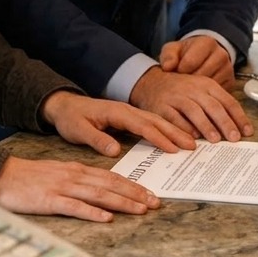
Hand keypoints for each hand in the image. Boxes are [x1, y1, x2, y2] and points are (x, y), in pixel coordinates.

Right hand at [0, 154, 159, 222]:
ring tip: (140, 210)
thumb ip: (77, 182)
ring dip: (122, 202)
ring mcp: (62, 187)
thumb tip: (99, 194)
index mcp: (76, 170)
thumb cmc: (26, 178)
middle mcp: (73, 176)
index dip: (132, 186)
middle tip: (155, 203)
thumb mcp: (57, 175)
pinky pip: (74, 206)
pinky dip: (92, 212)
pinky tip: (106, 218)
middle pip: (110, 185)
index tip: (150, 195)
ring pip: (98, 194)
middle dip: (135, 194)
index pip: (111, 177)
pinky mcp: (49, 200)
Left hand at [39, 90, 195, 155]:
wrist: (65, 105)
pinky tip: (175, 138)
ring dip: (174, 131)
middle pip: (156, 121)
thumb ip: (96, 139)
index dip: (159, 138)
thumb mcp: (78, 130)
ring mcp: (129, 112)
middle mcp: (127, 110)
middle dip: (175, 133)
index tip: (174, 149)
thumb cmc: (71, 118)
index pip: (143, 125)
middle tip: (192, 145)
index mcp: (117, 112)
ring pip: (157, 121)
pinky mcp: (129, 117)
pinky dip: (166, 129)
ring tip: (190, 142)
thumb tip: (115, 151)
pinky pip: (151, 123)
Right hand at [132, 64, 252, 143]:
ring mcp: (177, 97)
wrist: (152, 83)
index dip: (238, 117)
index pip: (227, 101)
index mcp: (207, 85)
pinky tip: (192, 138)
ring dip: (206, 126)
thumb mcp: (202, 92)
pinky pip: (174, 118)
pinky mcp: (162, 106)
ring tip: (216, 140)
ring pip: (194, 111)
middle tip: (234, 138)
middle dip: (225, 123)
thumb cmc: (183, 92)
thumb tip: (238, 128)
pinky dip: (184, 128)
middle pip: (213, 106)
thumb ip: (218, 106)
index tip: (247, 132)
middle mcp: (193, 89)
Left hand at [160, 35, 234, 88]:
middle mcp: (221, 55)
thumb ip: (168, 56)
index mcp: (207, 43)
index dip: (179, 70)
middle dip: (188, 82)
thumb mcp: (173, 49)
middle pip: (201, 76)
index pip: (190, 62)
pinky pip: (216, 95)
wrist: (203, 56)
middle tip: (181, 82)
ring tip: (189, 87)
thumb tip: (167, 67)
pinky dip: (205, 96)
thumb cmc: (185, 53)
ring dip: (196, 91)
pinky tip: (198, 92)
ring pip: (209, 87)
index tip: (176, 72)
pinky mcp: (231, 83)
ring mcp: (228, 70)